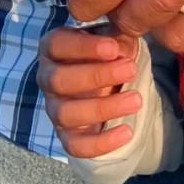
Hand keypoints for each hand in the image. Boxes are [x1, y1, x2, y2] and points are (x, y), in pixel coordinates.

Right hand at [38, 27, 141, 157]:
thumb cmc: (109, 51)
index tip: (114, 48)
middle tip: (130, 70)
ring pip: (66, 114)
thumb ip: (116, 37)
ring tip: (136, 100)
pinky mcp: (65, 134)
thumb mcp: (114, 37)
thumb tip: (121, 50)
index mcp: (53, 47)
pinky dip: (100, 142)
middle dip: (97, 76)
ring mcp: (54, 108)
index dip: (84, 48)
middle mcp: (48, 78)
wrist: (113, 78)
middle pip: (59, 80)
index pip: (58, 45)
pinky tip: (126, 131)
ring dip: (103, 108)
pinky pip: (75, 145)